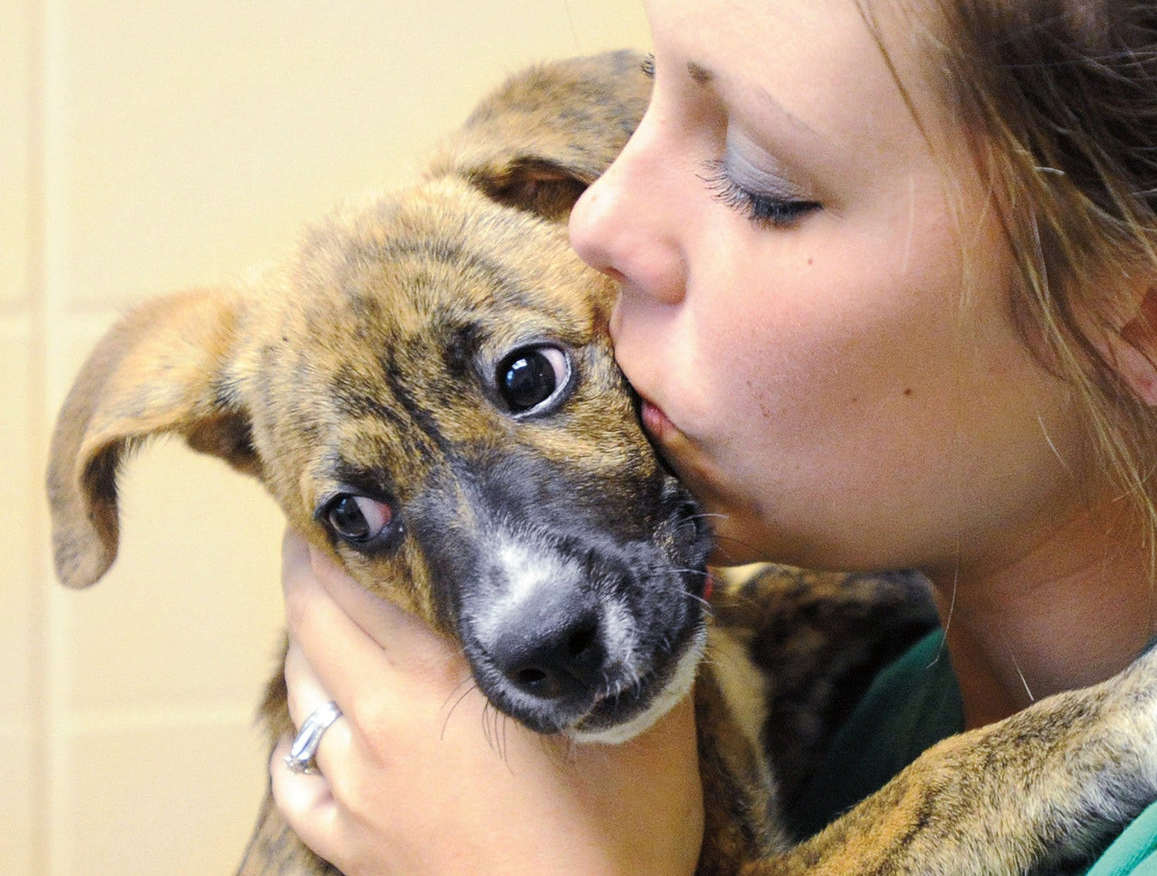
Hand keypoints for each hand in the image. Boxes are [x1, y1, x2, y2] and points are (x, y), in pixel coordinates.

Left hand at [271, 529, 704, 875]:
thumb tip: (687, 569)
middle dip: (309, 563)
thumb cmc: (617, 848)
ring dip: (307, 642)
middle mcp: (379, 724)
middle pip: (309, 618)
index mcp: (440, 681)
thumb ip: (653, 644)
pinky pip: (295, 778)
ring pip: (298, 691)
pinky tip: (321, 728)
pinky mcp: (352, 846)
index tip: (352, 490)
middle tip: (327, 525)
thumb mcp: (651, 732)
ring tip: (330, 609)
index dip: (341, 526)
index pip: (355, 578)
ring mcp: (356, 790)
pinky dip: (298, 741)